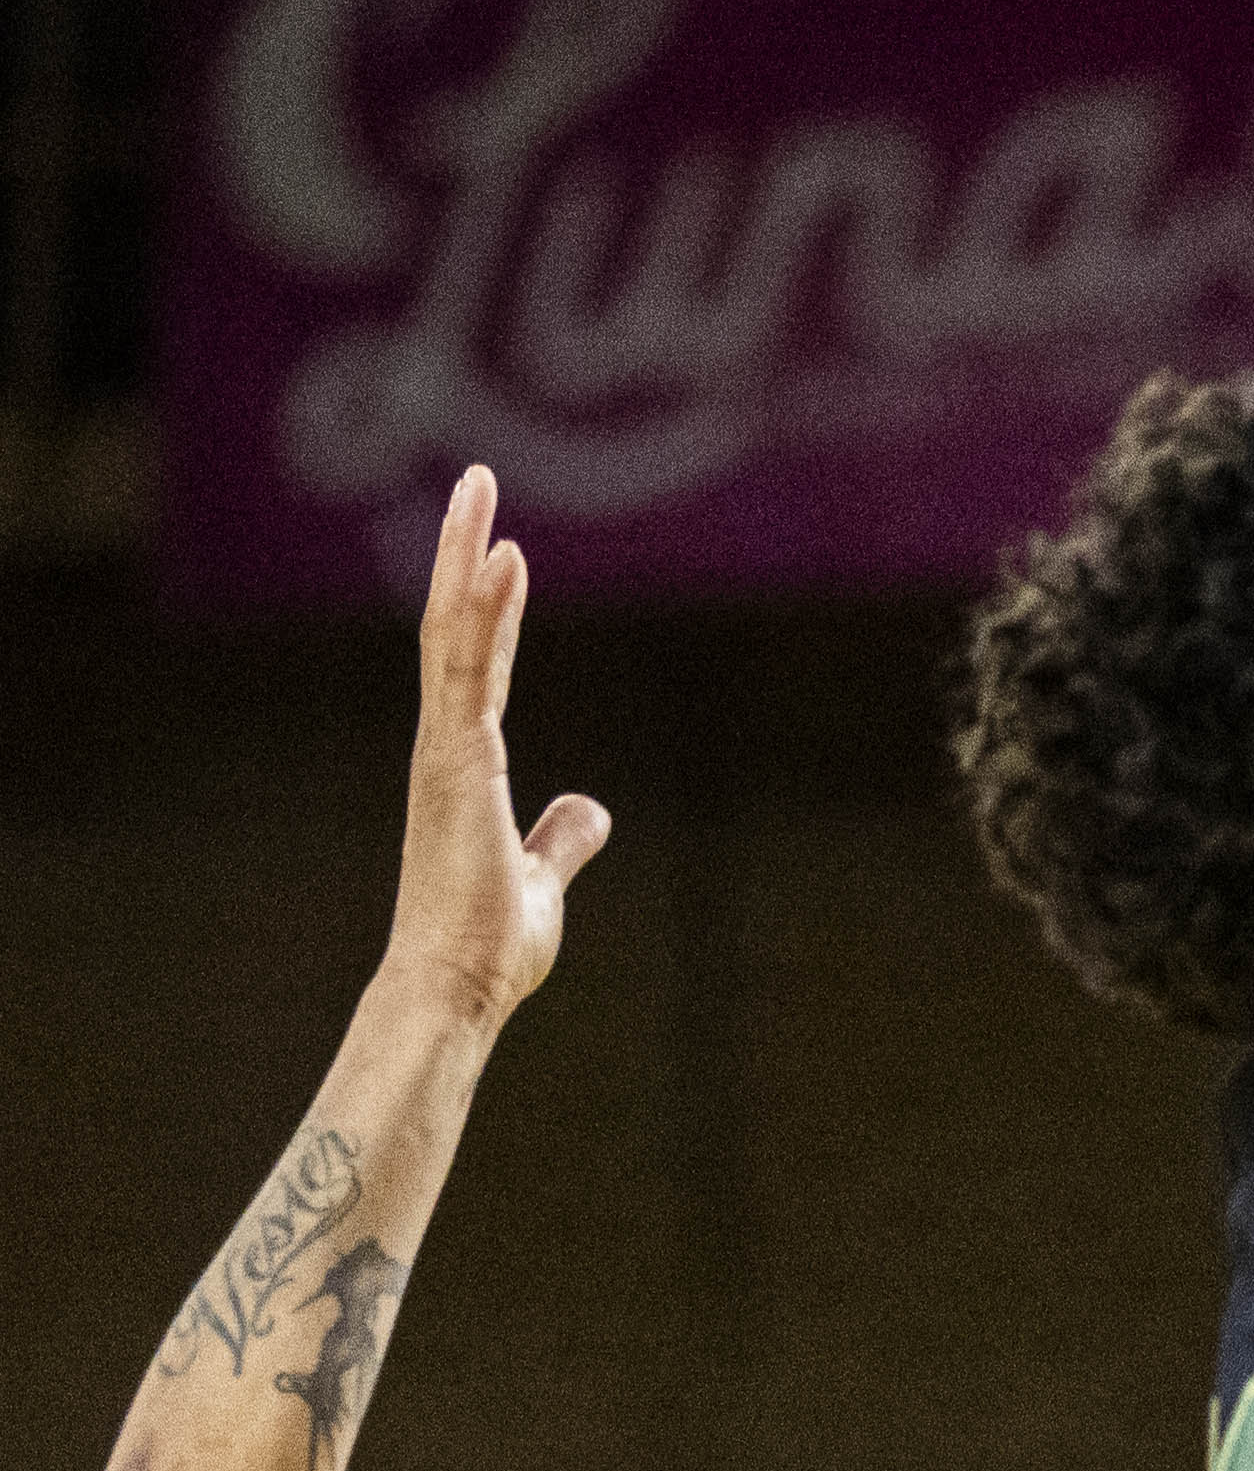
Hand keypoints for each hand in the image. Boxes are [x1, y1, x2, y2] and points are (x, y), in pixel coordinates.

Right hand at [379, 469, 610, 1032]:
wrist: (456, 988)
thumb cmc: (489, 945)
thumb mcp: (545, 878)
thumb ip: (563, 837)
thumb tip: (590, 807)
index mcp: (467, 764)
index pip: (482, 665)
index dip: (495, 606)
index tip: (503, 550)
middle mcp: (447, 745)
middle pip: (454, 627)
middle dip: (463, 551)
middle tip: (474, 481)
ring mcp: (445, 749)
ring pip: (452, 632)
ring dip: (464, 556)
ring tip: (478, 487)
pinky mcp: (454, 763)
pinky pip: (467, 671)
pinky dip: (484, 612)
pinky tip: (500, 558)